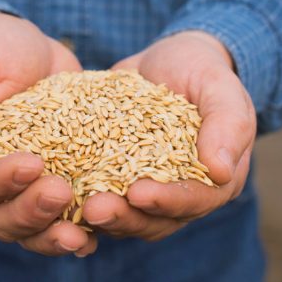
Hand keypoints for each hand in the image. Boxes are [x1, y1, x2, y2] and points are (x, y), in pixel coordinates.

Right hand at [0, 9, 95, 255]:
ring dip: (54, 235)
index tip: (32, 163)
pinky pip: (65, 218)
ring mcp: (26, 187)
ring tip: (82, 235)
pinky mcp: (60, 180)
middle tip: (61, 192)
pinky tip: (98, 237)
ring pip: (32, 229)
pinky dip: (80, 231)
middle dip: (31, 212)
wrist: (23, 47)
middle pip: (1, 218)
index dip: (0, 180)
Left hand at [82, 31, 255, 240]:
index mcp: (213, 181)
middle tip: (94, 209)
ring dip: (100, 216)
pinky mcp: (114, 177)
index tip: (138, 194)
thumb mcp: (221, 88)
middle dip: (125, 217)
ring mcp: (144, 189)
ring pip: (124, 216)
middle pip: (154, 220)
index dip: (167, 201)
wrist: (169, 62)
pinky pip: (97, 194)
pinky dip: (78, 200)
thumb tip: (221, 171)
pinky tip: (54, 192)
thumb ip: (228, 125)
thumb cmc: (202, 72)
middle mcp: (179, 194)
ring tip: (73, 206)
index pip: (194, 201)